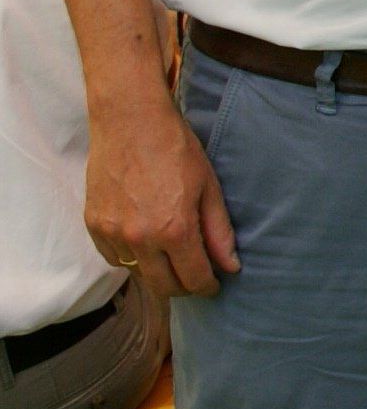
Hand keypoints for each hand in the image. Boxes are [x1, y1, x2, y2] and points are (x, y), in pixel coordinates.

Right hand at [87, 95, 237, 297]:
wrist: (130, 121)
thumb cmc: (176, 149)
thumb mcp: (208, 188)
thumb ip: (219, 231)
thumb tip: (231, 266)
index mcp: (173, 229)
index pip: (192, 278)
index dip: (207, 286)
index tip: (214, 284)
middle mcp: (139, 238)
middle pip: (163, 287)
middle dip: (183, 287)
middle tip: (196, 276)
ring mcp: (112, 233)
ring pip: (137, 274)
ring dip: (157, 273)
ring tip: (173, 257)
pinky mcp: (93, 225)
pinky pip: (115, 258)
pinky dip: (132, 258)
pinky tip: (147, 244)